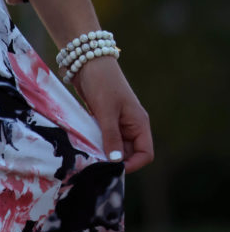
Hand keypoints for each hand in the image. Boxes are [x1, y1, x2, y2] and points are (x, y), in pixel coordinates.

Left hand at [73, 57, 153, 173]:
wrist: (88, 62)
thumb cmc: (102, 83)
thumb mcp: (107, 112)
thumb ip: (111, 137)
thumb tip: (116, 162)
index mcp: (139, 124)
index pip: (145, 154)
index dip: (132, 165)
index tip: (113, 169)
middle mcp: (131, 127)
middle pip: (129, 156)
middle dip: (115, 163)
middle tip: (96, 166)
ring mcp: (118, 126)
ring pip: (115, 151)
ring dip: (104, 156)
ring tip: (90, 158)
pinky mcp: (105, 124)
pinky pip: (104, 143)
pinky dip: (97, 148)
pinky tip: (86, 150)